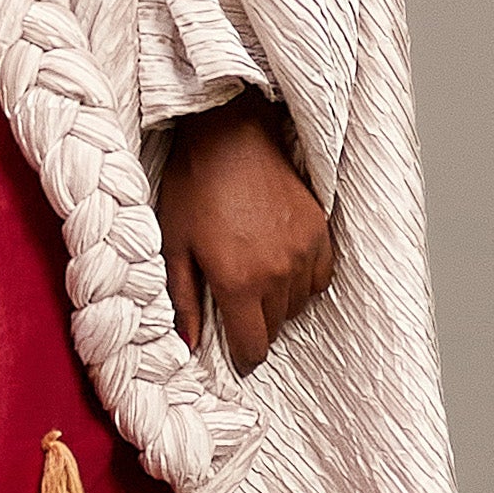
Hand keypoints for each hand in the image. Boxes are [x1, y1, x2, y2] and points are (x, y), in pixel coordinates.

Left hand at [156, 100, 331, 369]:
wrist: (230, 136)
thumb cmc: (194, 186)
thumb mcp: (173, 246)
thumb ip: (183, 301)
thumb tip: (188, 345)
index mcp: (238, 282)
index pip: (253, 347)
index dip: (243, 357)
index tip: (235, 353)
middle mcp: (277, 274)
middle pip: (275, 328)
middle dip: (255, 325)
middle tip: (235, 304)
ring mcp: (303, 253)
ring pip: (298, 305)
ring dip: (278, 304)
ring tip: (254, 278)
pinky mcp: (319, 232)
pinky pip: (320, 278)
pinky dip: (302, 281)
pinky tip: (280, 265)